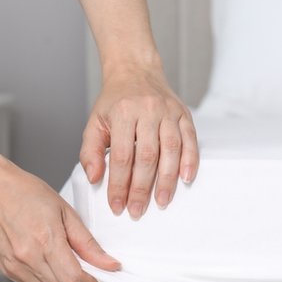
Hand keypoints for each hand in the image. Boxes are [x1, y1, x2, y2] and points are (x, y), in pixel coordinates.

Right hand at [0, 157, 120, 281]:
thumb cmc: (25, 193)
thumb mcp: (65, 211)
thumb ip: (87, 242)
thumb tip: (108, 263)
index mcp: (45, 241)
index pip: (74, 280)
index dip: (90, 280)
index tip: (95, 271)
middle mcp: (28, 258)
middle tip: (80, 264)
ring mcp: (15, 266)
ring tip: (62, 261)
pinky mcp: (7, 270)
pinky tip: (46, 262)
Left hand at [81, 60, 198, 219]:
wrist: (135, 71)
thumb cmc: (114, 102)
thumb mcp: (95, 122)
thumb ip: (91, 151)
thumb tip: (95, 178)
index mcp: (122, 113)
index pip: (122, 156)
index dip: (119, 184)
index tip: (117, 205)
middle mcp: (147, 111)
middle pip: (147, 156)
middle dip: (142, 188)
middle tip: (137, 210)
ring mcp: (168, 112)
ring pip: (170, 150)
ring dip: (167, 180)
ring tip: (161, 202)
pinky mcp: (184, 113)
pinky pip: (190, 139)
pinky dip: (190, 160)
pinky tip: (186, 179)